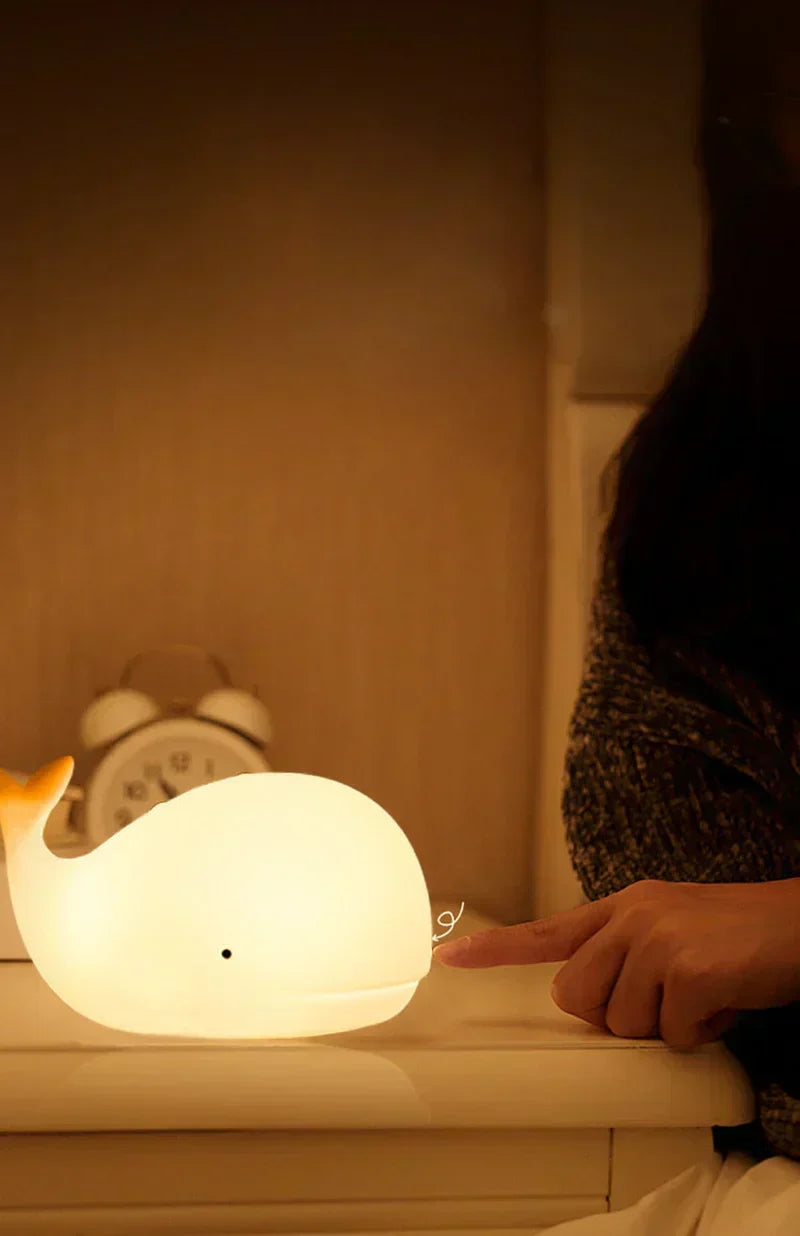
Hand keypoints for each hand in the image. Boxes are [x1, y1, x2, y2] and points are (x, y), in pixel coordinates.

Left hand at [434, 878, 799, 1049]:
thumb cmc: (740, 936)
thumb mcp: (674, 931)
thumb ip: (630, 957)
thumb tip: (605, 1008)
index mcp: (624, 907)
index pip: (549, 931)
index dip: (496, 949)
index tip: (450, 958)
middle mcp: (632, 916)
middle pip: (577, 997)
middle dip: (618, 1015)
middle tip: (667, 999)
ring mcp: (658, 940)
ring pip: (623, 1024)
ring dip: (667, 1026)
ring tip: (705, 993)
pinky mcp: (688, 970)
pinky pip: (671, 1036)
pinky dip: (702, 1033)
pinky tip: (724, 1001)